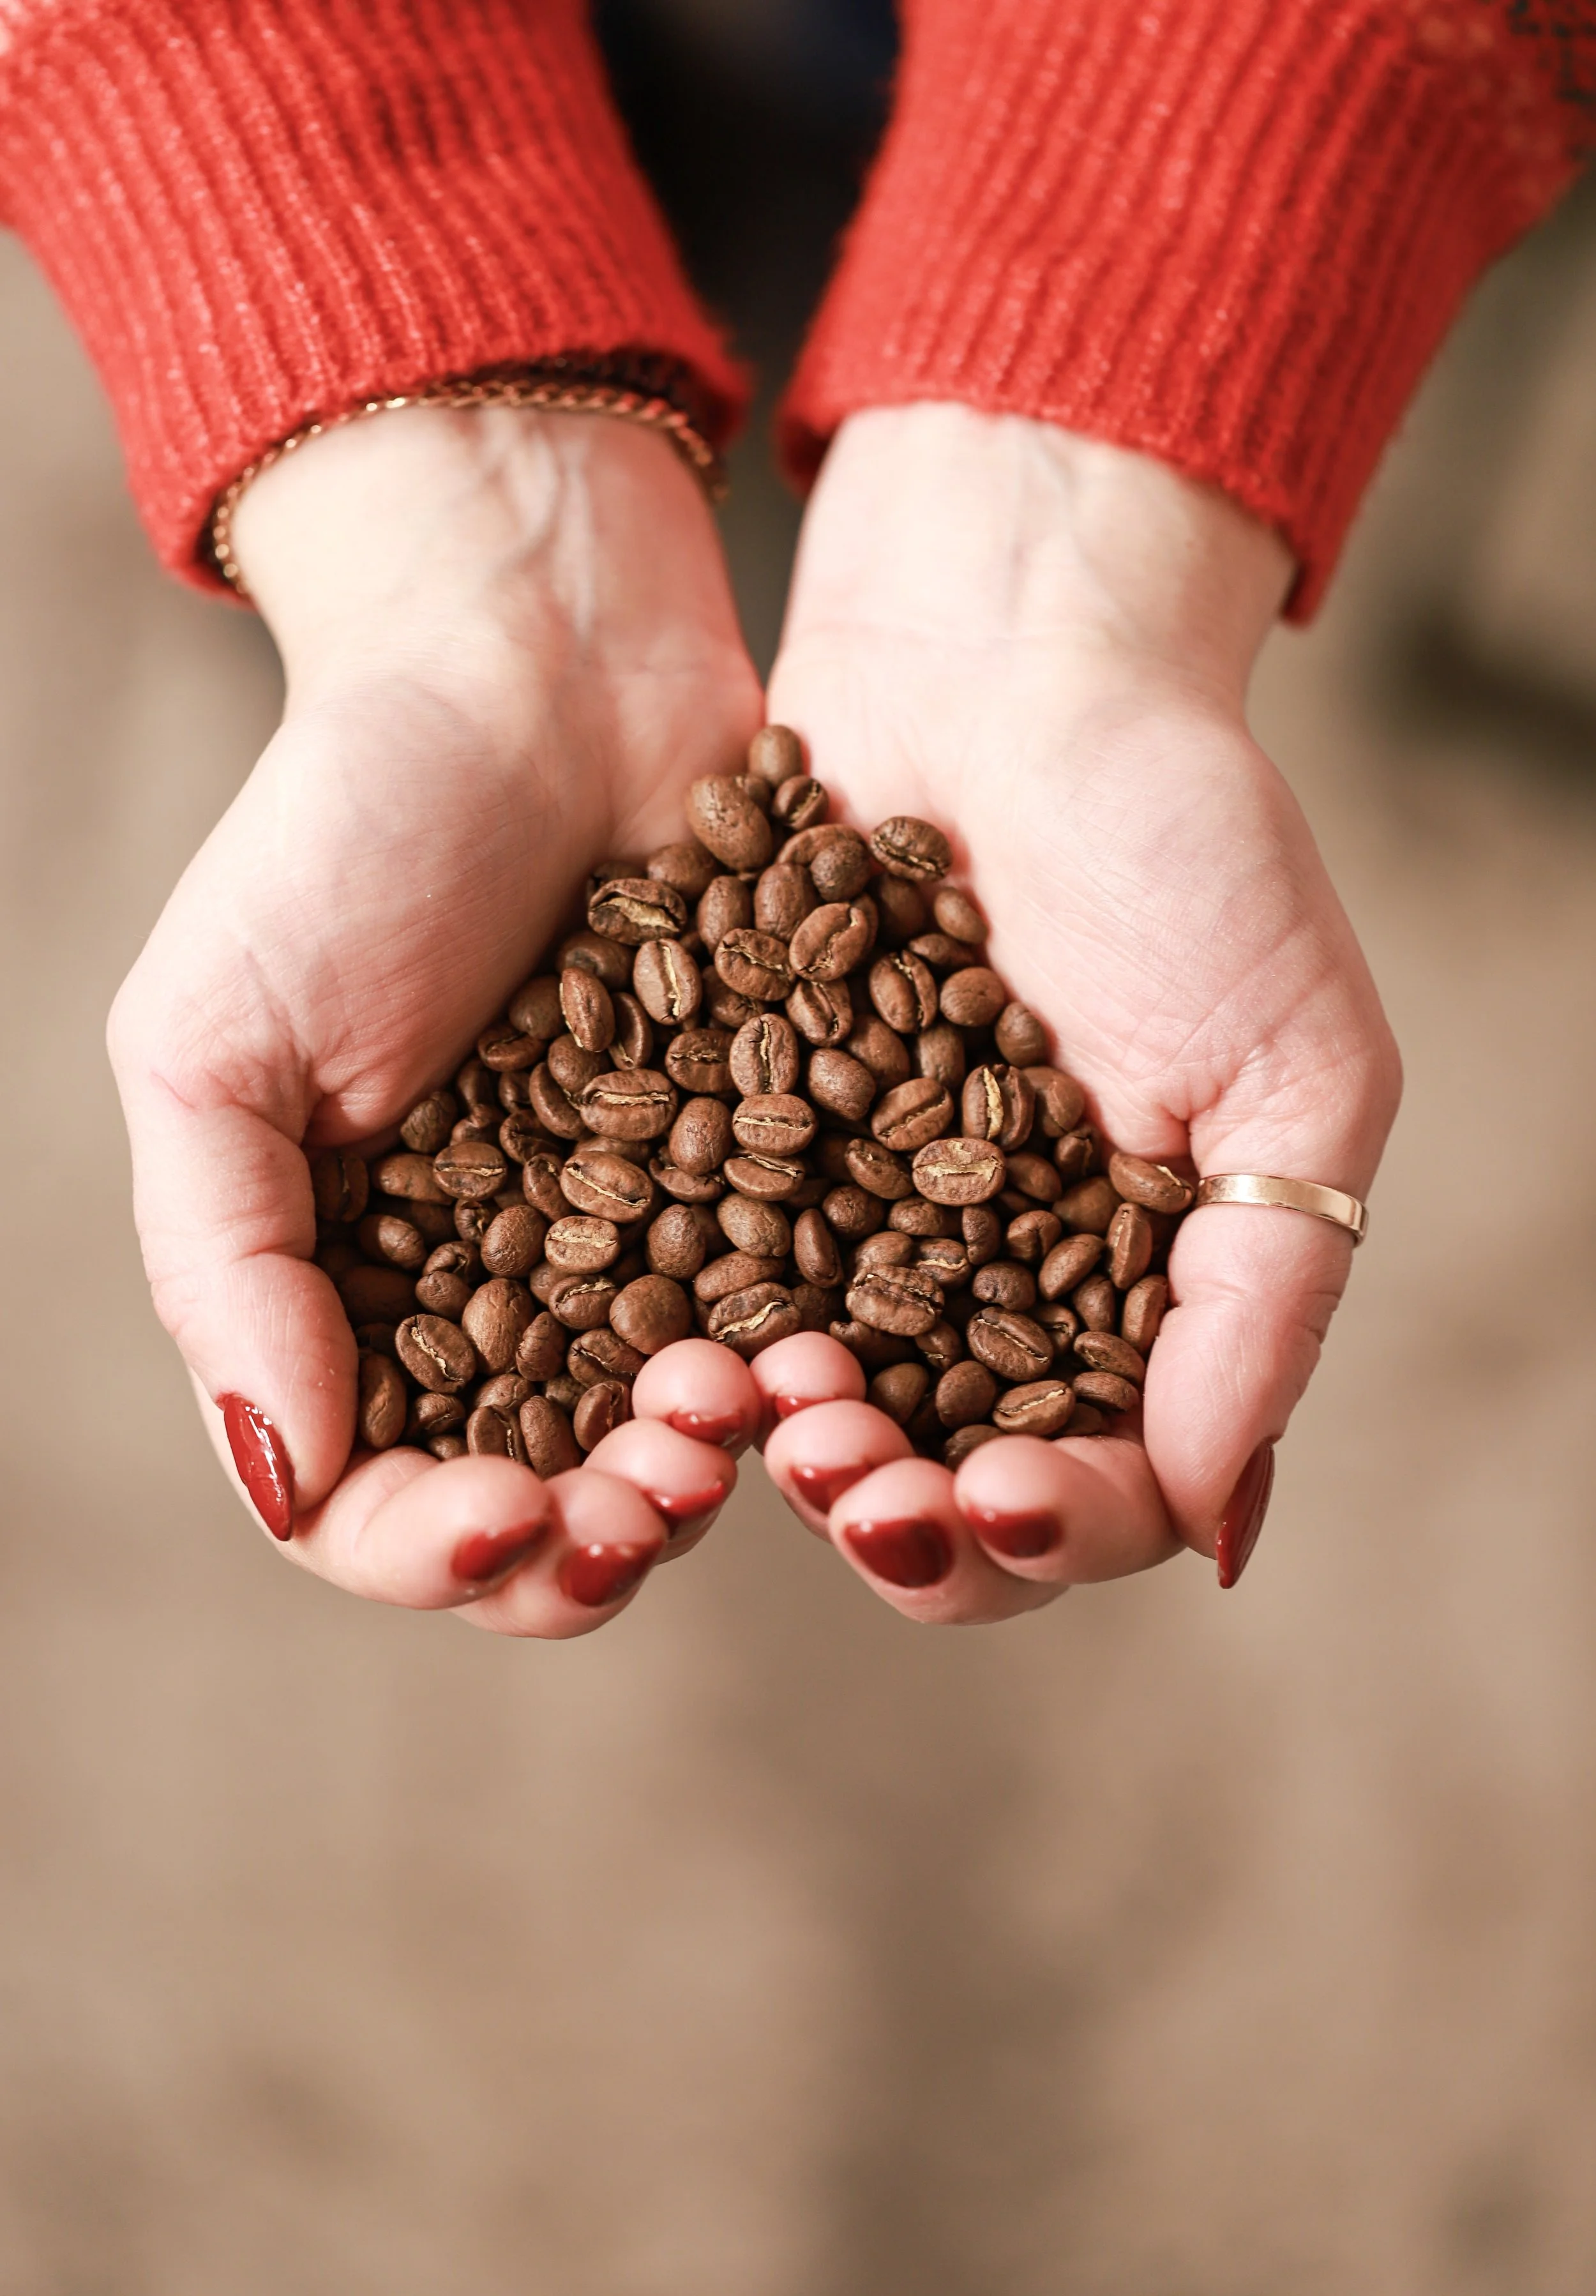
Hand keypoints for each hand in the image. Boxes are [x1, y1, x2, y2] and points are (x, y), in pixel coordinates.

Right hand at [109, 406, 769, 1630]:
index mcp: (343, 1290)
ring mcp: (641, 1247)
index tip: (502, 1522)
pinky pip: (796, 1316)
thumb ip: (224, 1261)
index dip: (430, 1549)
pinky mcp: (768, 1179)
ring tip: (744, 1417)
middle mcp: (496, 1297)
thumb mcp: (214, 1037)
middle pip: (539, 1507)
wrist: (542, 661)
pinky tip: (837, 1353)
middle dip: (593, 1540)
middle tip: (656, 1491)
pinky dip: (814, 1365)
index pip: (366, 1499)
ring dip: (709, 1470)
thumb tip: (287, 1472)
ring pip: (675, 1441)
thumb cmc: (344, 831)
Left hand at [759, 404, 1401, 1620]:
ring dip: (788, 1449)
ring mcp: (860, 1227)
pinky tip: (670, 1341)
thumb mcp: (1293, 1066)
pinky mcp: (744, 1151)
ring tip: (762, 1410)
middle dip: (899, 1516)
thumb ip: (1266, 1297)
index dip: (1050, 1525)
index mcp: (1138, 1296)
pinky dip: (694, 1335)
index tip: (994, 1496)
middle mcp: (992, 1287)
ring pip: (817, 1413)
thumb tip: (1219, 1529)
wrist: (1002, 661)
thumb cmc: (1184, 843)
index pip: (1103, 1488)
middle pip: (941, 1487)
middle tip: (851, 1480)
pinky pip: (709, 1283)